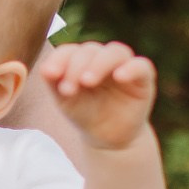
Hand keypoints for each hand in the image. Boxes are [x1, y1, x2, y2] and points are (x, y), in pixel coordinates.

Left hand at [38, 41, 157, 150]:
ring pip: (115, 51)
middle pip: (90, 50)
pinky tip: (119, 77)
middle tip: (68, 88)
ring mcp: (124, 66)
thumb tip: (45, 69)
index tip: (50, 75)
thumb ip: (55, 83)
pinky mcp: (143, 78)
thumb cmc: (85, 114)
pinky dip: (130, 68)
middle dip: (76, 66)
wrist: (108, 138)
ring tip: (87, 81)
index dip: (59, 59)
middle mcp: (102, 58)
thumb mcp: (65, 101)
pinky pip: (141, 65)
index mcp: (81, 60)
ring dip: (100, 63)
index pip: (70, 50)